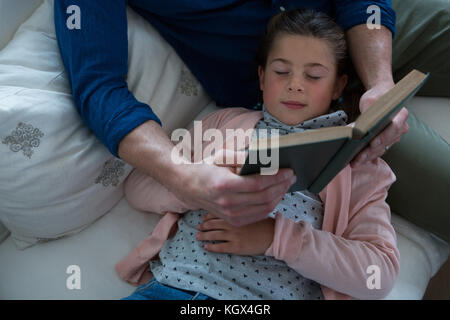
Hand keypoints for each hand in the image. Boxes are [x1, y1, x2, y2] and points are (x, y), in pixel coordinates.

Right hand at [171, 149, 295, 226]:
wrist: (187, 187)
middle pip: (264, 197)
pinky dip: (270, 206)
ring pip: (264, 208)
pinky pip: (258, 215)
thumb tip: (265, 158)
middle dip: (282, 186)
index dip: (276, 177)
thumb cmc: (206, 168)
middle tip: (292, 177)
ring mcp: (230, 215)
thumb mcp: (221, 156)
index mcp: (224, 184)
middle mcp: (227, 202)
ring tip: (286, 185)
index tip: (288, 171)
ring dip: (279, 196)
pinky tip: (276, 196)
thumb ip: (242, 157)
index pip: (258, 183)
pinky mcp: (233, 221)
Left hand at [196, 212, 274, 255]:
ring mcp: (233, 235)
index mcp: (235, 213)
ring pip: (213, 235)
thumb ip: (240, 208)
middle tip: (198, 227)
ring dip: (204, 235)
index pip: (217, 212)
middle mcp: (232, 223)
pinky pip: (220, 247)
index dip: (208, 215)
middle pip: (213, 224)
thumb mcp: (251, 210)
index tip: (204, 217)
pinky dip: (212, 246)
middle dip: (203, 225)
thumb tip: (230, 205)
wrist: (273, 235)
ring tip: (198, 236)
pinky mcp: (236, 247)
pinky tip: (206, 247)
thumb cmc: (264, 222)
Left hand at [352, 81, 408, 165]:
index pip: (394, 127)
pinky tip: (356, 160)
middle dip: (371, 151)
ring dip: (368, 156)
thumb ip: (368, 110)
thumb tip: (361, 124)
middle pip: (386, 142)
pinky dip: (367, 156)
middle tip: (359, 157)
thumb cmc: (377, 97)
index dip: (384, 136)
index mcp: (401, 115)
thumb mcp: (371, 100)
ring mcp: (393, 136)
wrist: (380, 97)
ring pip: (381, 149)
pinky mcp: (385, 142)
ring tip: (355, 162)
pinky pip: (377, 151)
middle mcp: (400, 128)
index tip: (373, 142)